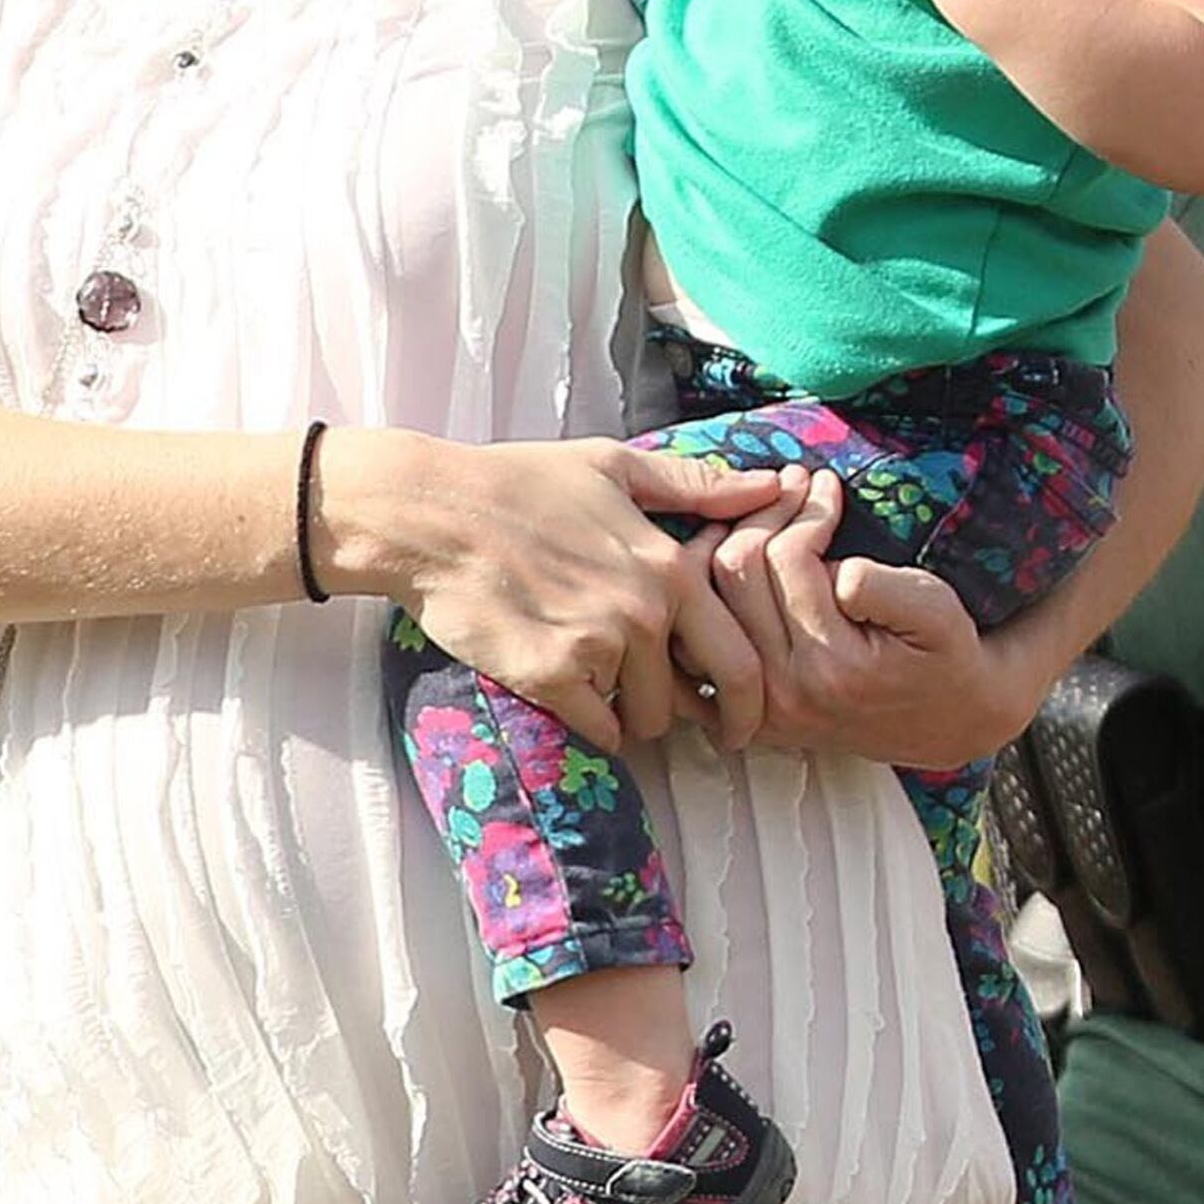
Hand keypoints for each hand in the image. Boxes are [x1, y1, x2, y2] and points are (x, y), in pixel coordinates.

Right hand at [328, 433, 784, 755]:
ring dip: (633, 711)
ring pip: (641, 716)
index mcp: (669, 566)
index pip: (739, 658)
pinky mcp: (547, 676)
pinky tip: (574, 693)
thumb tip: (772, 486)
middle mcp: (643, 612)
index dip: (747, 697)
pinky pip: (595, 727)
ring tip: (608, 682)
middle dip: (704, 725)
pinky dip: (592, 721)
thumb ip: (697, 487)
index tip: (741, 715)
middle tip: (703, 736)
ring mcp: (596, 647)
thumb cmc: (519, 482)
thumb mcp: (613, 468)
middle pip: (694, 702)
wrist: (430, 514)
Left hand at [700, 471, 1028, 768]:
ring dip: (735, 539)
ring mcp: (759, 703)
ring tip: (770, 509)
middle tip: (795, 483)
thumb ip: (887, 589)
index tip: (828, 483)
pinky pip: (706, 634)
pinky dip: (713, 589)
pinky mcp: (748, 706)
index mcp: (832, 665)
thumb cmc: (944, 654)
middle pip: (736, 571)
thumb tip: (838, 570)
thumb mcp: (937, 612)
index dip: (807, 509)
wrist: (946, 720)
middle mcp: (784, 691)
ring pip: (712, 594)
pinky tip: (742, 556)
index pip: (786, 558)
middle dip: (766, 513)